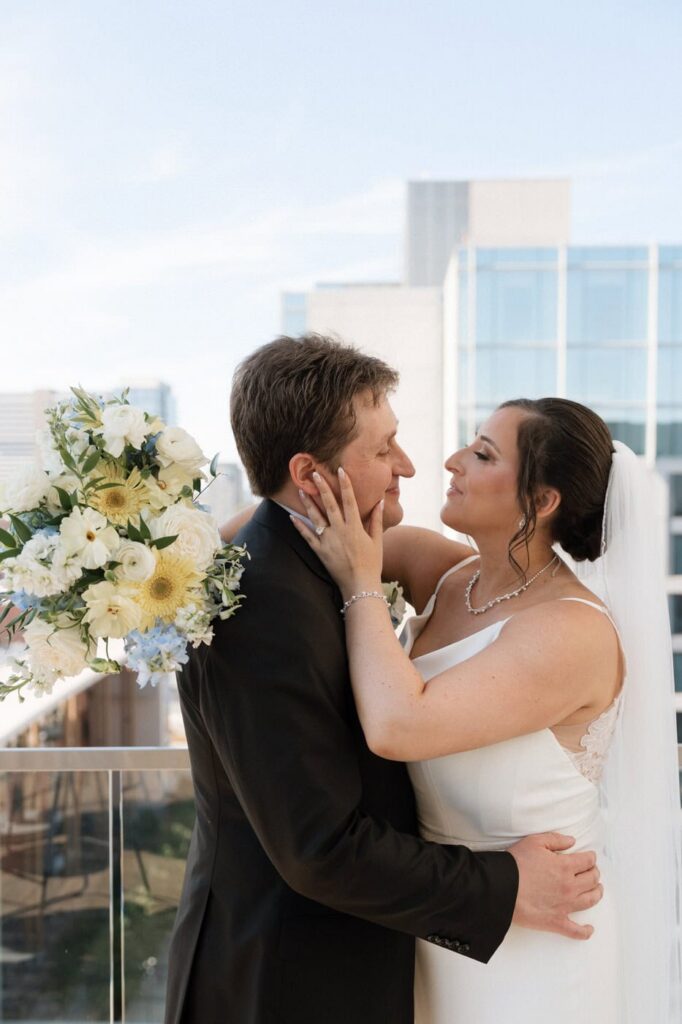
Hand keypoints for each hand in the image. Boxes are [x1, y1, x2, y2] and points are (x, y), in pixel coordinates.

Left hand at [291, 468, 383, 596]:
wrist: (360, 586)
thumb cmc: (372, 564)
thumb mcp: (377, 541)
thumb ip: (376, 520)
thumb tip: (380, 502)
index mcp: (355, 527)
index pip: (349, 500)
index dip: (345, 484)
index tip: (340, 470)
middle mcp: (340, 531)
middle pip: (329, 505)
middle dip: (322, 487)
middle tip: (314, 474)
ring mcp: (328, 541)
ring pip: (316, 518)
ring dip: (308, 503)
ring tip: (301, 490)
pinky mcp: (320, 552)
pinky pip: (307, 537)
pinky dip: (299, 526)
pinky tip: (291, 517)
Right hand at [509, 832, 601, 939]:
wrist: (502, 888)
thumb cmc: (516, 863)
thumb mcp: (534, 842)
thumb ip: (556, 839)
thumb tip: (572, 841)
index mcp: (565, 866)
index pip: (588, 861)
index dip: (591, 858)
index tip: (590, 857)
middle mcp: (569, 886)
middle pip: (592, 880)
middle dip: (594, 873)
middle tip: (593, 871)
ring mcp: (565, 906)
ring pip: (590, 901)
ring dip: (596, 894)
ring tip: (597, 890)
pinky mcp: (556, 922)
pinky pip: (575, 931)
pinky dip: (585, 931)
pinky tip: (589, 929)